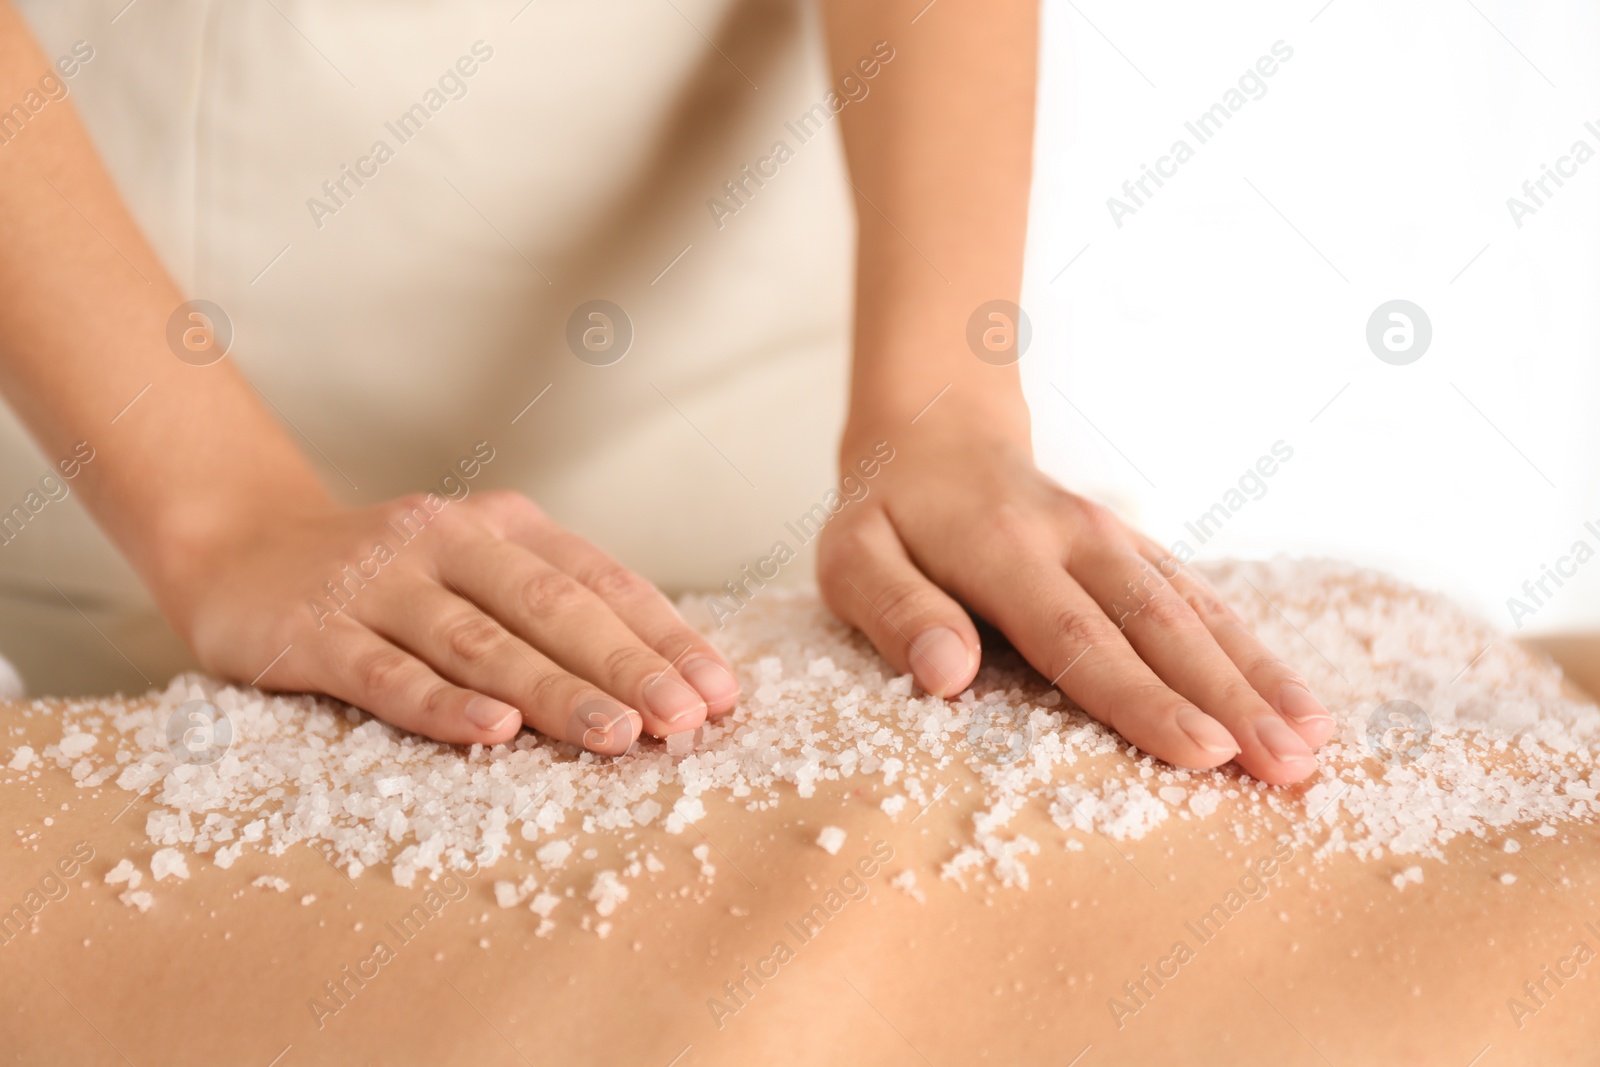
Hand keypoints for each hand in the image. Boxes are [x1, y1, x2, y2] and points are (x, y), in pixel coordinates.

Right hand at [160, 490, 739, 751]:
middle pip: (553, 608)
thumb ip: (549, 608)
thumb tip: (661, 680)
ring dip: (555, 691)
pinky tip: (493, 732)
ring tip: (619, 735)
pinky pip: (386, 672)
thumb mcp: (475, 568)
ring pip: (482, 642)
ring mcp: (379, 581)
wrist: (240, 545)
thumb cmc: (389, 578)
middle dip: (628, 667)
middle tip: (686, 719)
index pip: (601, 581)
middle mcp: (449, 542)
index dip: (664, 636)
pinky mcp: (314, 628)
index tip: (720, 692)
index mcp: (505, 526)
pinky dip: (442, 704)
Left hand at [816, 417, 1334, 784]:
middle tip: (1291, 767)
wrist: (934, 434)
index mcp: (1003, 551)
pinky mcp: (1139, 551)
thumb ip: (897, 611)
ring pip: (1198, 610)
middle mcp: (1077, 541)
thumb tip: (948, 675)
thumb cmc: (888, 516)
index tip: (1203, 751)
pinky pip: (1203, 599)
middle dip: (1231, 699)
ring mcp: (1117, 542)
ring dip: (1259, 676)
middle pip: (1161, 627)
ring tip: (1315, 741)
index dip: (1142, 698)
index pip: (1079, 636)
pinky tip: (1298, 698)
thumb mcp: (853, 558)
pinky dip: (1253, 648)